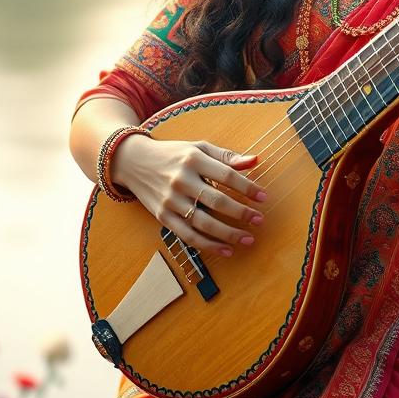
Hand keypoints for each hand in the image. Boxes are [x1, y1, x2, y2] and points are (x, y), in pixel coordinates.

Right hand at [111, 137, 267, 257]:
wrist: (134, 162)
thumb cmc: (174, 154)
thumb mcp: (198, 147)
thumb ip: (227, 156)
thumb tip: (255, 160)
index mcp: (194, 159)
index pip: (227, 175)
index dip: (248, 187)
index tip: (263, 198)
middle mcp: (181, 179)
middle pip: (216, 201)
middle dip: (241, 213)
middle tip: (259, 220)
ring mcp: (171, 200)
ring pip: (203, 222)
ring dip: (228, 234)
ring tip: (248, 239)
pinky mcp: (163, 216)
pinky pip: (188, 235)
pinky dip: (208, 245)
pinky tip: (226, 249)